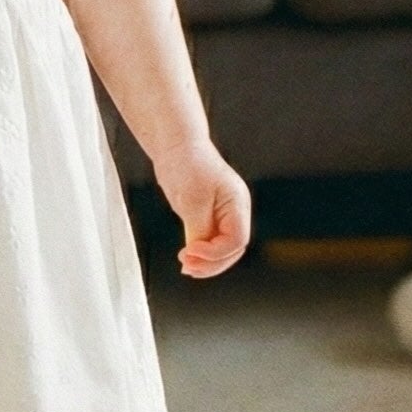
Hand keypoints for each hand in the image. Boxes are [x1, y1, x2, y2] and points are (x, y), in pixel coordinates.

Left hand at [153, 142, 250, 278]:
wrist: (175, 144)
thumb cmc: (187, 163)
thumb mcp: (192, 199)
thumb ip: (199, 228)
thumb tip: (198, 251)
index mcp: (237, 204)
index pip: (237, 240)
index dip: (215, 252)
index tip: (191, 251)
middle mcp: (233, 211)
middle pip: (232, 249)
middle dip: (212, 263)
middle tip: (188, 267)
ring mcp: (221, 214)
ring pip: (221, 248)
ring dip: (205, 262)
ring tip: (186, 267)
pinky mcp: (206, 215)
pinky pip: (209, 241)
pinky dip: (199, 253)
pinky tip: (186, 258)